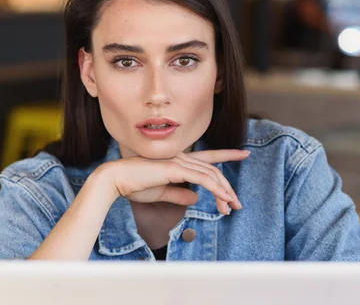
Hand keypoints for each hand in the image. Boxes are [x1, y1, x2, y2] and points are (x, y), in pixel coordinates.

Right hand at [98, 149, 248, 214]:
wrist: (115, 180)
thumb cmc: (134, 185)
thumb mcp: (162, 192)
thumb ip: (179, 194)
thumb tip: (195, 199)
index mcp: (178, 161)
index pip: (209, 157)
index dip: (227, 154)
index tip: (244, 153)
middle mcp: (182, 157)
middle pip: (213, 170)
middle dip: (227, 187)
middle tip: (237, 204)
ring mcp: (179, 161)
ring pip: (211, 175)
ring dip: (224, 192)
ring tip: (232, 206)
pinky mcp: (176, 168)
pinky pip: (203, 179)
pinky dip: (216, 189)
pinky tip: (224, 198)